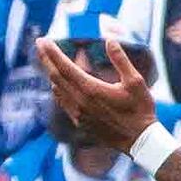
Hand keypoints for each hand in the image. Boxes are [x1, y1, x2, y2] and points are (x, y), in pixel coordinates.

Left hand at [40, 37, 157, 155]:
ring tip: (49, 60)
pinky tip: (58, 84)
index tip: (42, 40)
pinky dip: (58, 89)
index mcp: (92, 89)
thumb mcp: (135, 81)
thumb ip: (121, 60)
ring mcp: (78, 114)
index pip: (65, 67)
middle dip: (46, 59)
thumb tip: (110, 40)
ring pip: (57, 89)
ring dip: (51, 73)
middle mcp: (80, 102)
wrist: (139, 140)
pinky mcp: (80, 122)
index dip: (52, 52)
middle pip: (55, 76)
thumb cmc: (140, 109)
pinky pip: (63, 102)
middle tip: (40, 44)